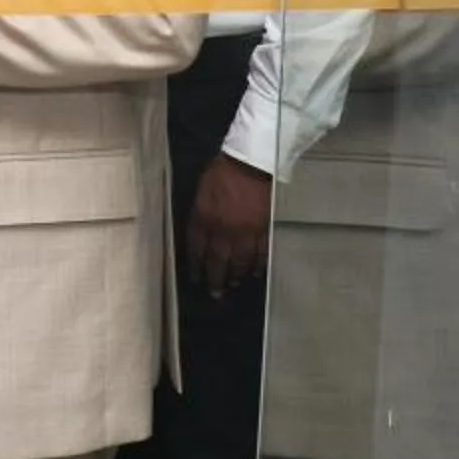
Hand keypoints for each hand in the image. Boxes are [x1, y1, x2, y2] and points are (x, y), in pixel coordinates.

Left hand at [189, 153, 273, 298]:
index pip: (197, 249)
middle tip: (215, 294)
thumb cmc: (221, 172)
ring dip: (236, 276)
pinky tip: (254, 272)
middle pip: (218, 261)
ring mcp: (244, 232)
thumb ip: (199, 214)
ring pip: (239, 261)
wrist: (250, 163)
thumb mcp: (201, 192)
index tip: (195, 278)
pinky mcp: (262, 229)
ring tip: (233, 286)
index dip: (196, 266)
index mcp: (203, 219)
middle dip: (215, 279)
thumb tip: (199, 232)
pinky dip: (257, 265)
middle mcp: (223, 230)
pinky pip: (259, 253)